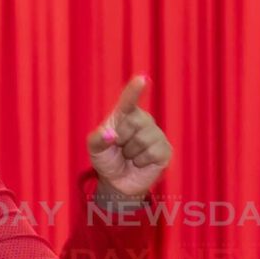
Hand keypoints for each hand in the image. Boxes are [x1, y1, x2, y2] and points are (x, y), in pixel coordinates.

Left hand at [87, 75, 171, 200]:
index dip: (135, 90)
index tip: (142, 79)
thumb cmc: (107, 158)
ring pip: (142, 139)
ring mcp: (156, 135)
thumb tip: (111, 135)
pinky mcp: (165, 150)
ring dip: (130, 152)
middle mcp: (143, 120)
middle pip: (134, 121)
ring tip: (129, 155)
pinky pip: (152, 153)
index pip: (129, 100)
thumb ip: (97, 139)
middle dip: (121, 138)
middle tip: (119, 147)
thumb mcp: (94, 148)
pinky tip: (139, 162)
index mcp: (125, 115)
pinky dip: (140, 162)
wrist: (116, 180)